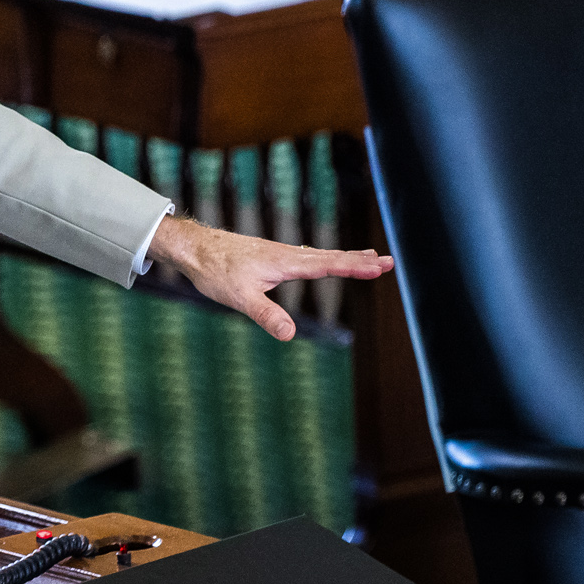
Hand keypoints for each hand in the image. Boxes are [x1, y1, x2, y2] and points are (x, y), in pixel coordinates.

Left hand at [148, 214, 391, 341]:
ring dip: (346, 257)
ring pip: (320, 255)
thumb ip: (266, 315)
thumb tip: (290, 334)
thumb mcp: (240, 298)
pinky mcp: (271, 256)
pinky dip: (326, 257)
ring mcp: (280, 254)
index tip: (381, 266)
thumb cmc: (215, 271)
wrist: (194, 248)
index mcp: (286, 263)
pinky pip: (307, 256)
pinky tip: (326, 261)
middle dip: (360, 260)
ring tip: (369, 257)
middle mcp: (287, 255)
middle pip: (331, 257)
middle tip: (389, 261)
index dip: (355, 267)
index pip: (329, 265)